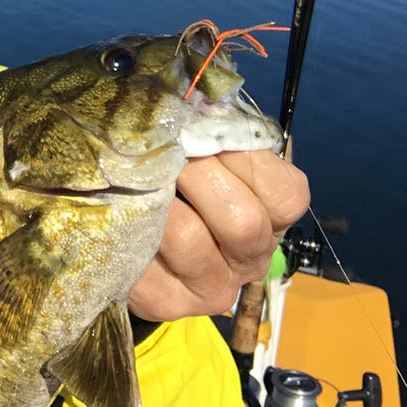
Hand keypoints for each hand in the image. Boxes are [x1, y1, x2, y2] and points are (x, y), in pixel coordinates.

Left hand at [128, 150, 309, 322]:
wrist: (128, 235)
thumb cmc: (179, 182)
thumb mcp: (209, 155)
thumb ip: (216, 135)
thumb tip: (198, 104)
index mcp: (274, 221)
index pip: (286, 196)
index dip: (243, 158)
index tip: (205, 136)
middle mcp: (252, 261)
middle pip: (242, 220)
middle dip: (197, 173)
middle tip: (164, 151)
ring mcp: (212, 288)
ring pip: (189, 237)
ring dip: (157, 196)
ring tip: (137, 175)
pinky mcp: (167, 302)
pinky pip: (147, 256)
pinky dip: (129, 222)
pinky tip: (120, 205)